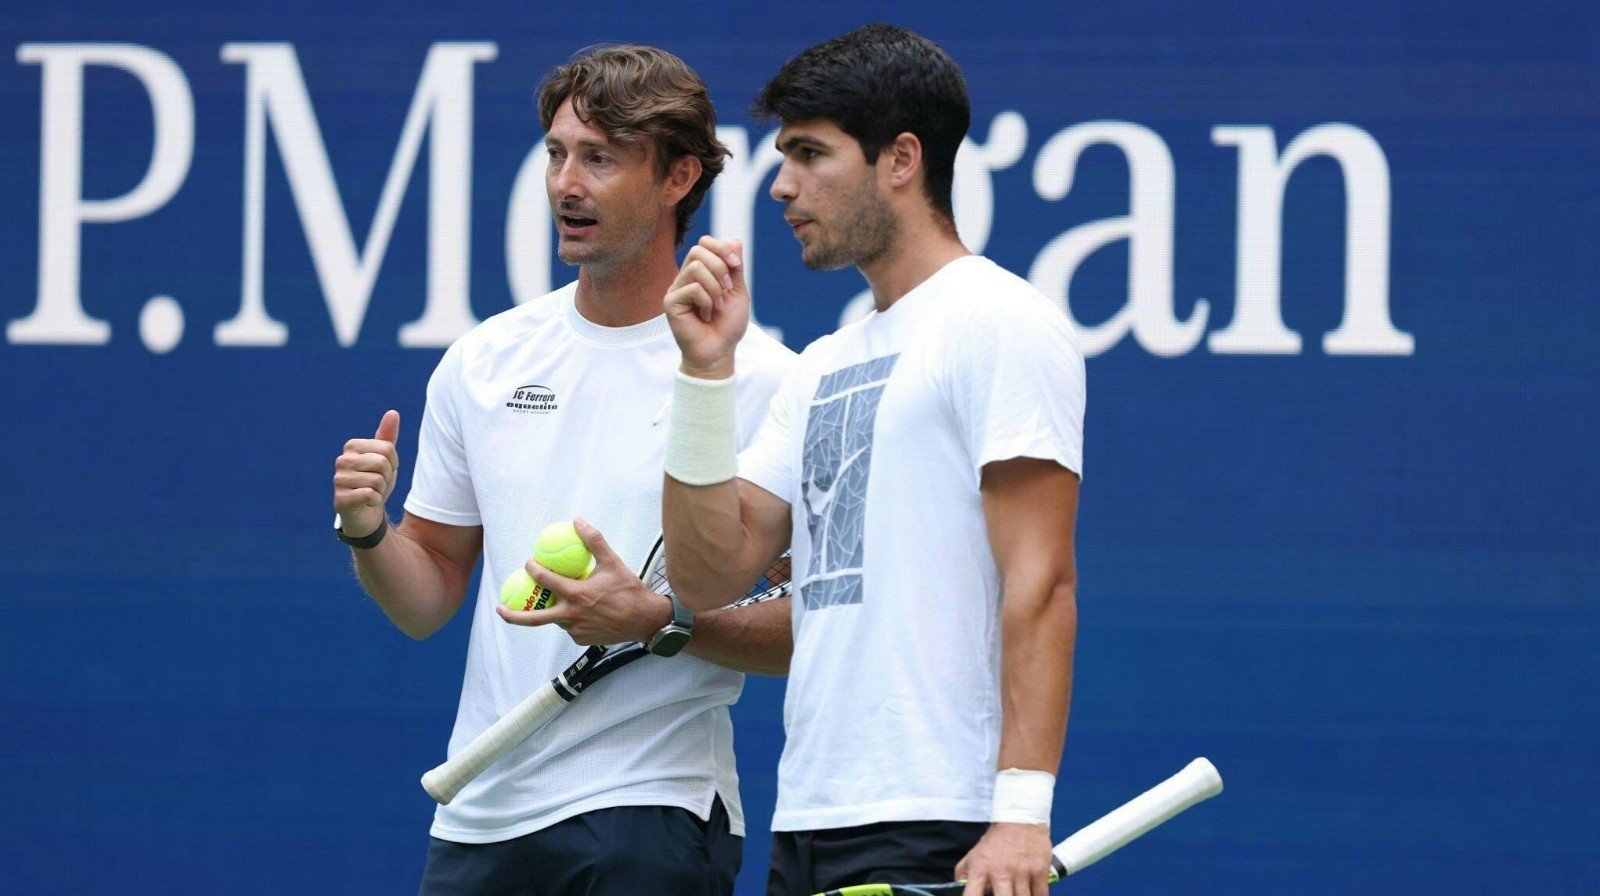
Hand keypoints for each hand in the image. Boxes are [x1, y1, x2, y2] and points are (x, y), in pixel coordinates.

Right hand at [333, 410, 400, 538]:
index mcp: (352, 447)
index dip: (393, 463)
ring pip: (377, 480)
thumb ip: (387, 436)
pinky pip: (370, 494)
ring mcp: (338, 479)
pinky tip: (367, 502)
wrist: (366, 512)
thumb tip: (393, 412)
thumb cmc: (375, 481)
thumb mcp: (385, 458)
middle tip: (378, 483)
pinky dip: (375, 500)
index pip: (388, 448)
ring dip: (381, 490)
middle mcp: (342, 460)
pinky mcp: (340, 498)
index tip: (384, 471)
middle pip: (382, 462)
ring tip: (372, 492)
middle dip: (387, 476)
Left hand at [496, 519, 672, 645]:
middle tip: (500, 608)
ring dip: (552, 610)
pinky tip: (579, 611)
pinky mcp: (582, 640)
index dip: (532, 569)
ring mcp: (576, 631)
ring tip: (552, 600)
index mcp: (576, 595)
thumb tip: (578, 521)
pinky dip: (570, 619)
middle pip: (533, 618)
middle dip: (513, 615)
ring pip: (556, 620)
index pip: (545, 580)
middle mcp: (571, 616)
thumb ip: (593, 541)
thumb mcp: (613, 562)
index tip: (528, 563)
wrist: (646, 620)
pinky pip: (570, 628)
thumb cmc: (630, 591)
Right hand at [664, 236, 748, 377]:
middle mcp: (685, 278)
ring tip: (718, 306)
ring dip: (715, 287)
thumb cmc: (727, 326)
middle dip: (720, 267)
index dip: (721, 248)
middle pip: (698, 250)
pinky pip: (693, 288)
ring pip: (696, 267)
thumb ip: (734, 267)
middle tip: (727, 289)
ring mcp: (676, 289)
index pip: (704, 243)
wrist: (719, 352)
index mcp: (700, 272)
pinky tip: (706, 316)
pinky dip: (707, 302)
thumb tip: (735, 241)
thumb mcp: (737, 292)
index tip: (736, 264)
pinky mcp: (670, 302)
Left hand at [954, 823, 1054, 895]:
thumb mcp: (974, 854)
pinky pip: (1041, 895)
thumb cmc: (996, 840)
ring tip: (1017, 893)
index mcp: (981, 869)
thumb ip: (963, 873)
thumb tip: (959, 889)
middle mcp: (1001, 872)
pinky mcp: (1039, 870)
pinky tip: (1033, 894)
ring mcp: (1021, 872)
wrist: (1019, 818)